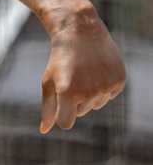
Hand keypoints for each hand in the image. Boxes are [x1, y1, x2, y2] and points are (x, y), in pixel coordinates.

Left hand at [39, 7, 125, 132]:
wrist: (81, 33)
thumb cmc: (59, 60)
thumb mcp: (48, 83)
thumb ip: (47, 109)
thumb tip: (44, 131)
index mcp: (67, 93)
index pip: (66, 123)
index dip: (63, 116)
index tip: (61, 106)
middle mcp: (89, 92)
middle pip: (80, 112)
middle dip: (74, 100)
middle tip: (71, 78)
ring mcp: (106, 87)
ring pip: (95, 105)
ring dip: (89, 95)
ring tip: (84, 74)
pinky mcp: (119, 81)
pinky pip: (109, 96)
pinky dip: (103, 88)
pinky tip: (97, 71)